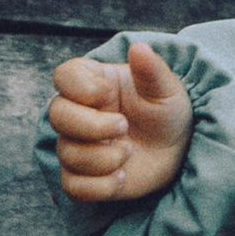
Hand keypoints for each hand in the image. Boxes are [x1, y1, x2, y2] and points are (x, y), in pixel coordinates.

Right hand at [49, 41, 193, 203]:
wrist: (177, 148)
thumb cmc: (166, 111)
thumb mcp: (166, 88)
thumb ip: (151, 70)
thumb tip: (139, 48)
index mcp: (93, 82)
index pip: (63, 76)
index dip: (81, 87)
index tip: (108, 93)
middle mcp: (79, 113)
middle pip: (56, 115)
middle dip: (91, 126)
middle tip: (124, 126)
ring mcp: (78, 146)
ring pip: (67, 154)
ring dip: (102, 158)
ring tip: (130, 151)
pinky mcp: (84, 177)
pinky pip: (72, 187)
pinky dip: (98, 187)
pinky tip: (121, 177)